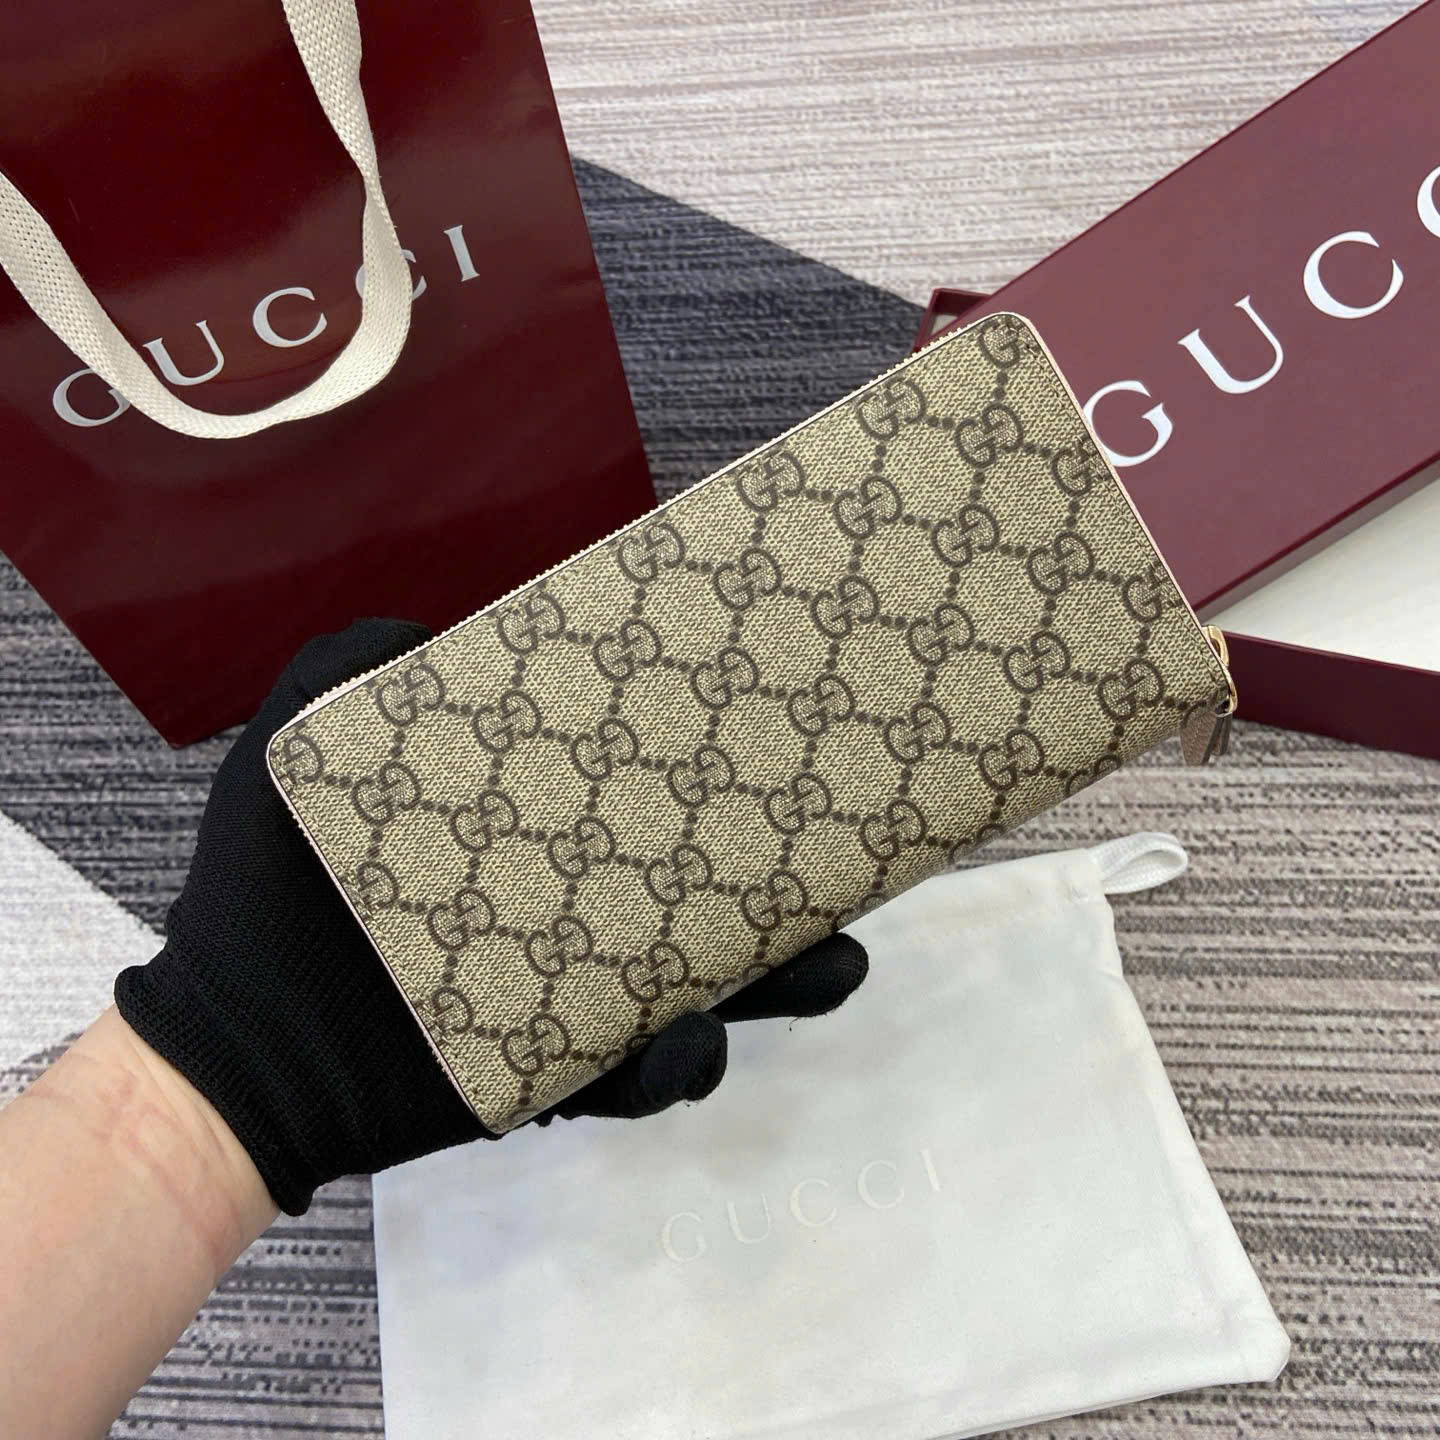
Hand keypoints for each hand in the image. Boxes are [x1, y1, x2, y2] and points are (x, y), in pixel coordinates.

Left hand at [115, 619, 866, 1212]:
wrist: (228, 1044)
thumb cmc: (266, 887)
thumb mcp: (295, 747)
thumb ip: (352, 666)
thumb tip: (442, 629)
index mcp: (542, 834)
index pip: (648, 798)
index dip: (721, 778)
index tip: (788, 746)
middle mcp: (574, 909)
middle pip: (705, 896)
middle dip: (793, 891)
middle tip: (858, 875)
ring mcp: (569, 996)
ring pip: (700, 992)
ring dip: (774, 985)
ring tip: (833, 969)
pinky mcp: (547, 1072)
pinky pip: (631, 1077)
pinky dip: (670, 1068)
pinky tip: (689, 1045)